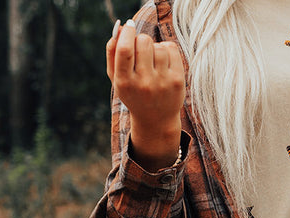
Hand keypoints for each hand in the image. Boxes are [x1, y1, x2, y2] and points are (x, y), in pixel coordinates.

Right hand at [106, 19, 185, 170]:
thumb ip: (112, 53)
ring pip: (158, 46)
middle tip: (140, 51)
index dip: (127, 32)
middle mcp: (144, 84)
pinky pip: (171, 48)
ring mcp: (162, 83)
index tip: (129, 26)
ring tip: (152, 63)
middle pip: (143, 41)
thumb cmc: (133, 94)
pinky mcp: (177, 80)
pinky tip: (162, 63)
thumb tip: (120, 27)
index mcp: (125, 83)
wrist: (156, 119)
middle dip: (140, 40)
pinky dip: (166, 50)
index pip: (125, 49)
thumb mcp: (117, 79)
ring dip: (154, 48)